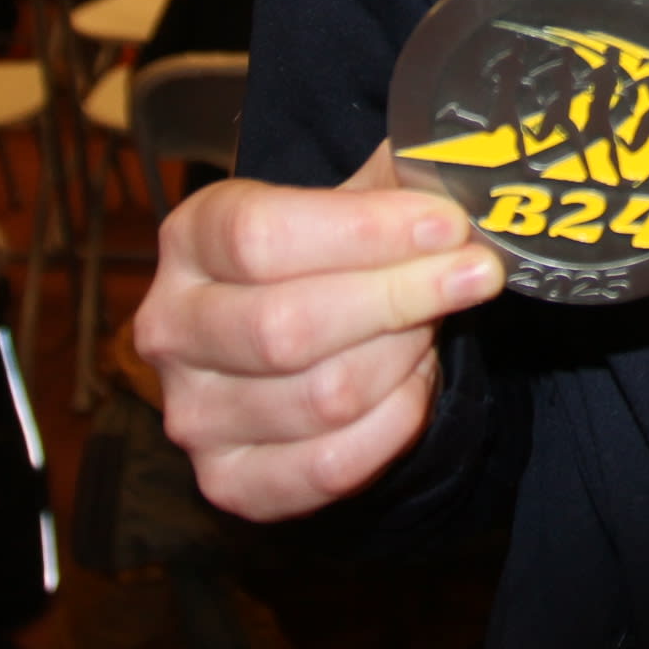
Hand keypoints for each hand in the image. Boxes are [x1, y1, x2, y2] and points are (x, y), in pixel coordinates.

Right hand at [132, 140, 504, 522]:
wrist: (302, 341)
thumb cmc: (327, 259)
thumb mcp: (350, 201)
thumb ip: (396, 181)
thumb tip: (468, 165)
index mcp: (190, 240)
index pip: (260, 237)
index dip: (364, 232)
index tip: (447, 225)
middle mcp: (173, 329)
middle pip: (287, 325)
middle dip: (401, 297)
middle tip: (476, 275)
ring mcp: (194, 415)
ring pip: (322, 397)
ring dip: (402, 357)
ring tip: (432, 326)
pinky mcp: (229, 482)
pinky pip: (331, 465)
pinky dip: (393, 423)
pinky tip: (414, 381)